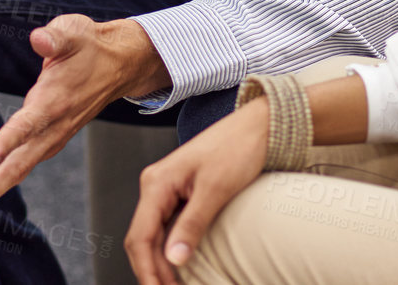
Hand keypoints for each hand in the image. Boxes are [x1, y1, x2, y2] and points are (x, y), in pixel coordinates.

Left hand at [0, 14, 167, 225]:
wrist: (118, 65)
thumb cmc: (91, 46)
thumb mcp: (74, 32)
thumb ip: (55, 38)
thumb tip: (39, 39)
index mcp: (54, 102)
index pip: (27, 126)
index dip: (6, 144)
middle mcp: (51, 129)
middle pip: (17, 165)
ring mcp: (48, 139)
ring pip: (13, 172)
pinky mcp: (43, 141)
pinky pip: (13, 166)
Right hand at [125, 99, 267, 284]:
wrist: (257, 127)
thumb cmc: (237, 149)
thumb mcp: (215, 190)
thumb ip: (192, 225)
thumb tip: (173, 259)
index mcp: (156, 183)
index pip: (140, 237)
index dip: (147, 270)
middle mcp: (155, 185)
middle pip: (142, 239)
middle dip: (151, 271)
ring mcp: (165, 189)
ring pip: (152, 236)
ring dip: (159, 264)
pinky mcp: (179, 193)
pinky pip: (165, 227)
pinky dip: (169, 250)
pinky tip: (179, 267)